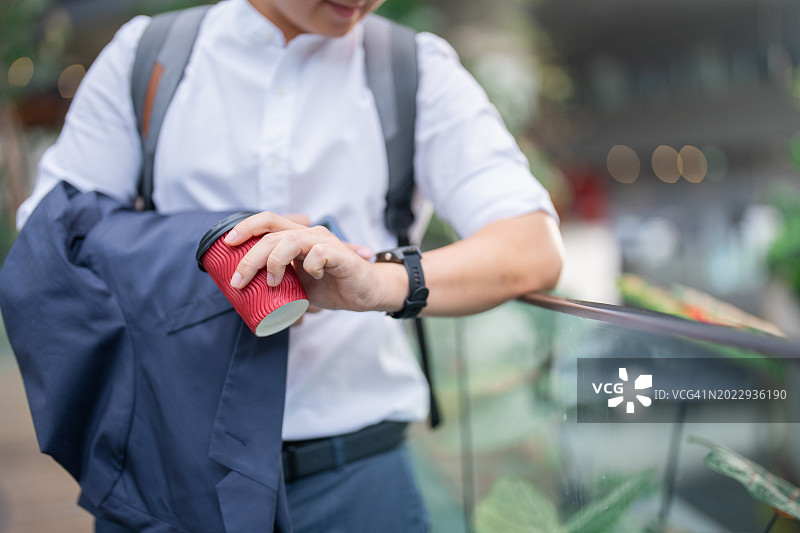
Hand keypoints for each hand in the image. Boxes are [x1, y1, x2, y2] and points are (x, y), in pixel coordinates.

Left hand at [223, 212, 404, 312]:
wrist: (366, 292)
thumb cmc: (332, 286)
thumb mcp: (297, 285)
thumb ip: (278, 282)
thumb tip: (247, 296)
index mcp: (296, 238)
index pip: (267, 221)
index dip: (245, 227)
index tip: (227, 244)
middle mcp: (309, 234)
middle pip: (271, 233)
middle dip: (249, 257)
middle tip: (239, 280)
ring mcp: (325, 242)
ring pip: (290, 240)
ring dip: (274, 262)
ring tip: (271, 282)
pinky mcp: (340, 254)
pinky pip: (318, 254)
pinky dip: (310, 266)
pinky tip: (313, 278)